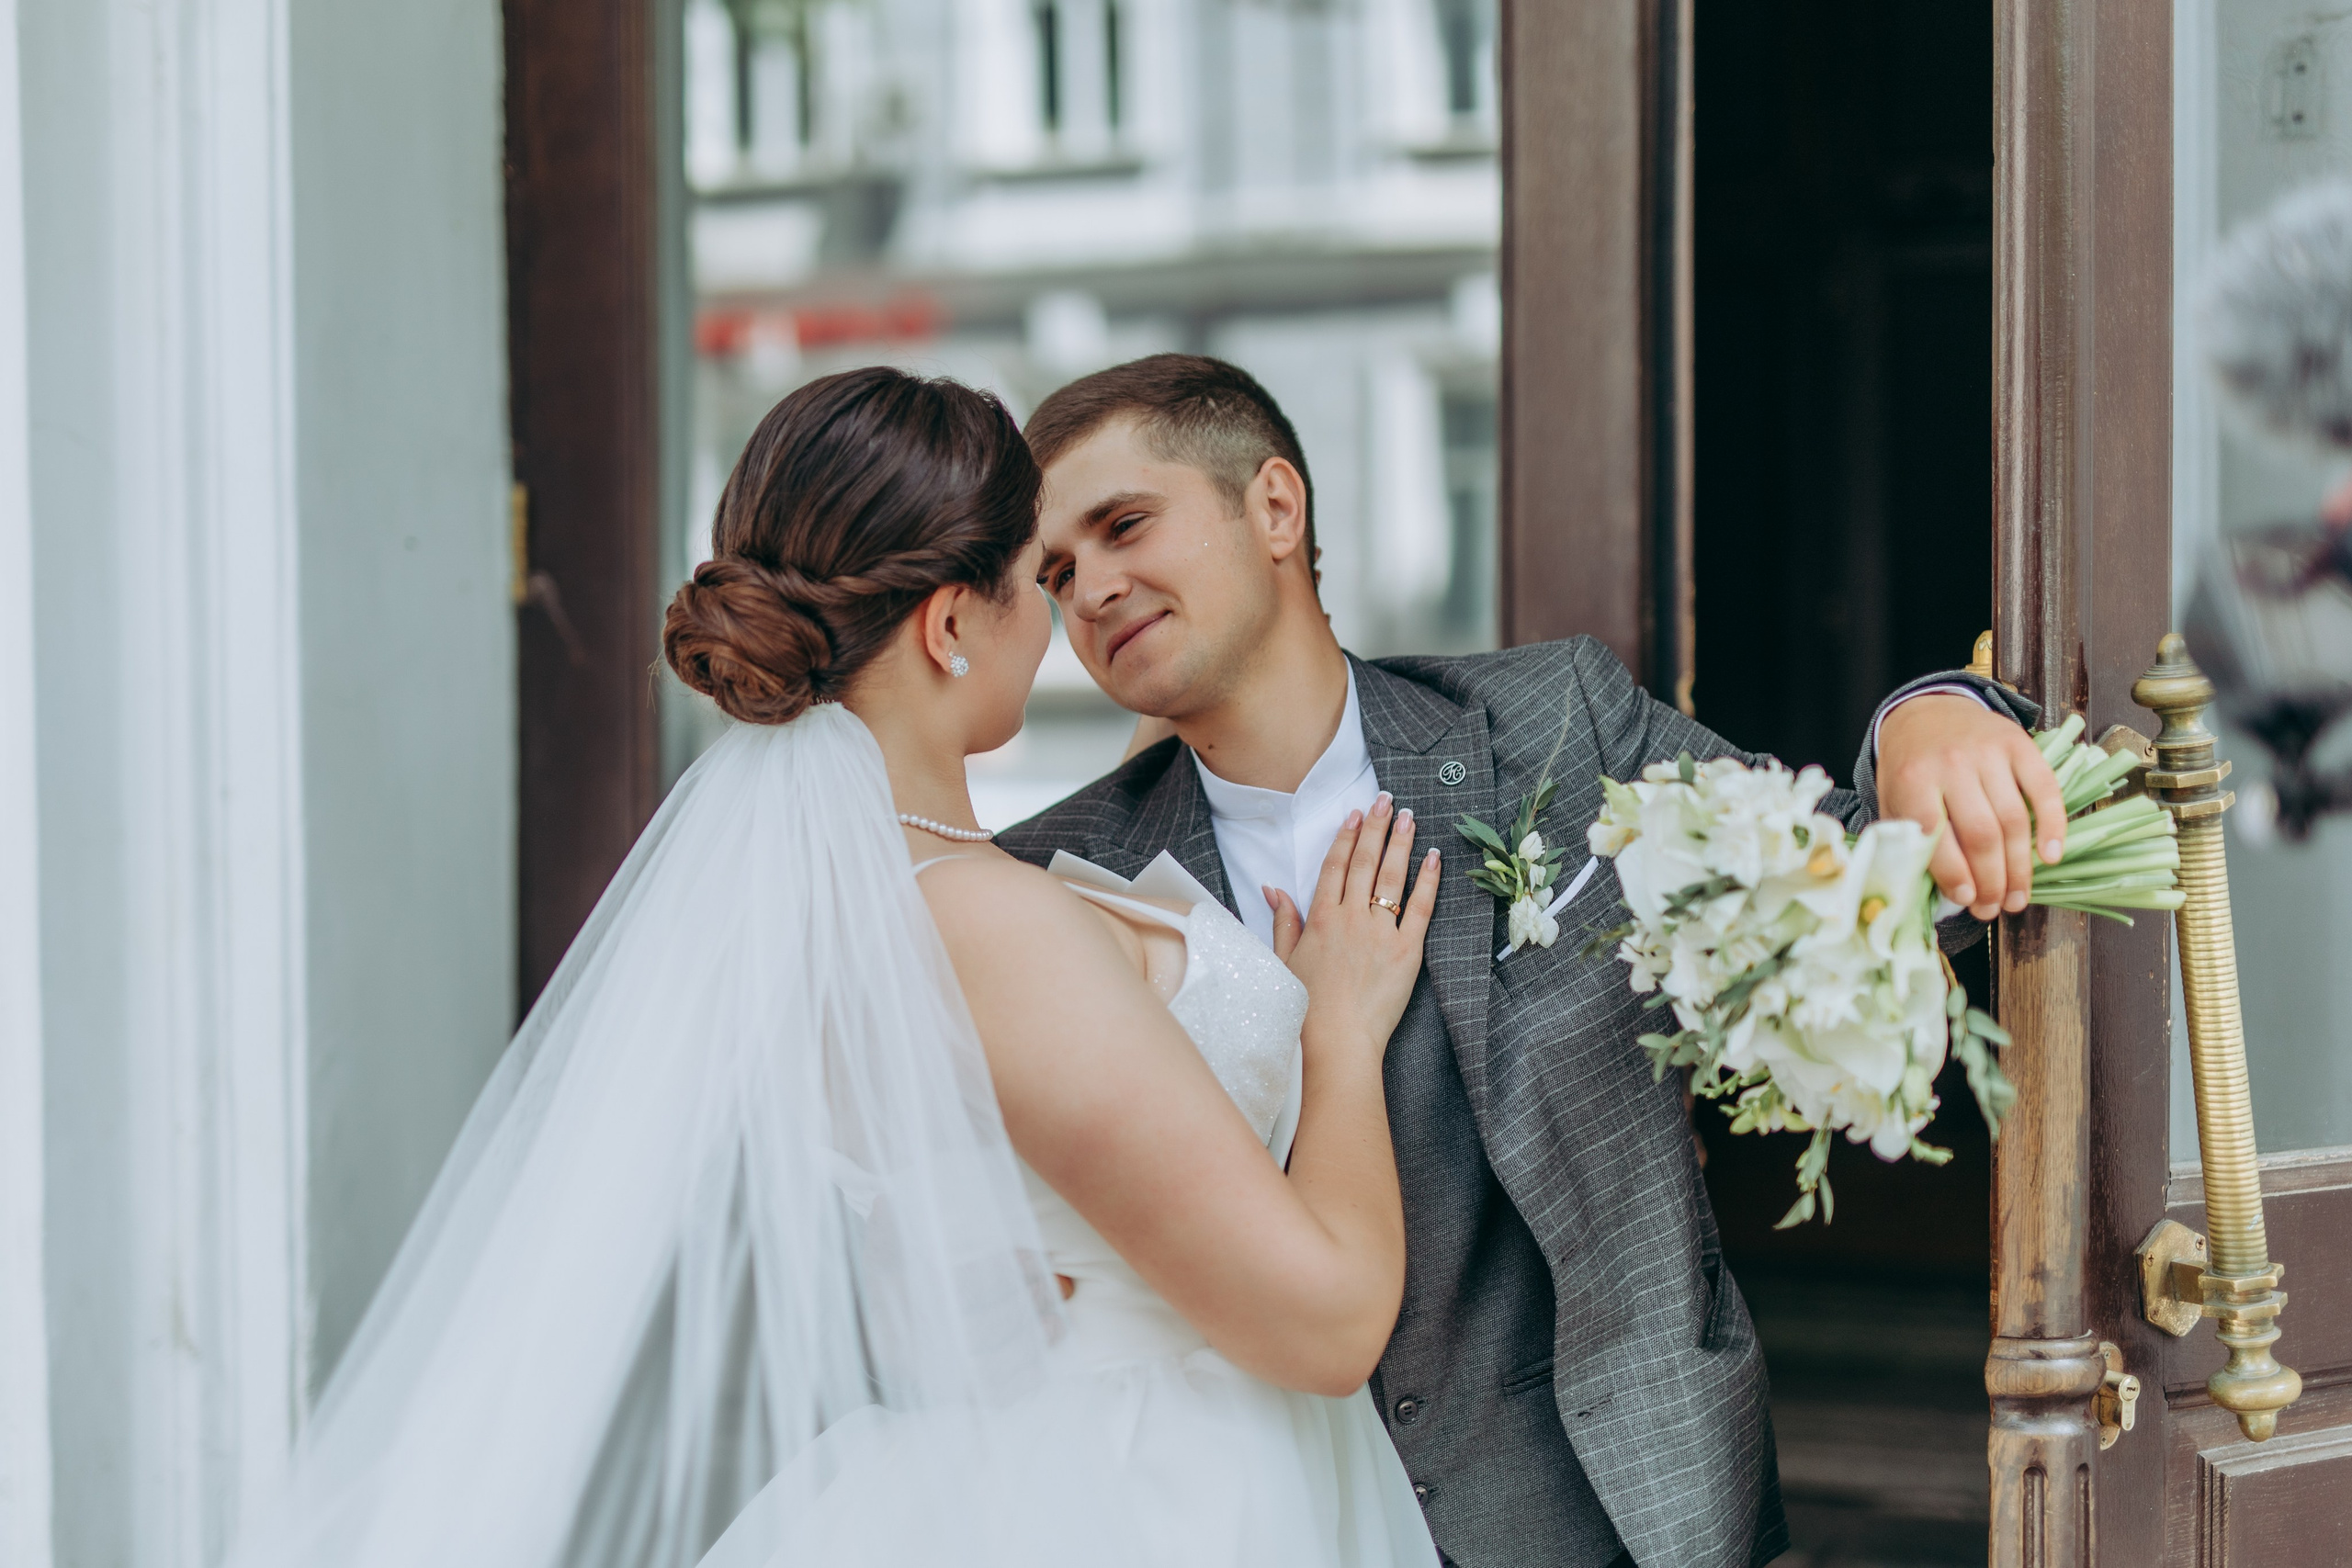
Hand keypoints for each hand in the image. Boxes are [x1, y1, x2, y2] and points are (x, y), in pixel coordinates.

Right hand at [1265, 793, 1440, 1058]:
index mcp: (1320, 919)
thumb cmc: (1306, 1010)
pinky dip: (1428, 881)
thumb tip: (1273, 889)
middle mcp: (1350, 918)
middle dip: (1376, 827)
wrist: (1335, 1043)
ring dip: (1401, 843)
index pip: (1335, 866)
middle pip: (1365, 862)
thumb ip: (1283, 922)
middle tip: (1386, 800)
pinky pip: (1420, 908)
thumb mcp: (1283, 961)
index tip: (1356, 814)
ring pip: (1391, 877)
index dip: (1346, 837)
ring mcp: (1380, 933)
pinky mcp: (1407, 952)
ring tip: (1409, 817)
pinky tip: (1434, 857)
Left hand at [1877, 694, 2066, 921]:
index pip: (1936, 835)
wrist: (1928, 712)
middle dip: (1991, 880)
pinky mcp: (2019, 744)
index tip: (1967, 901)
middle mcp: (1951, 763)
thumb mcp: (1894, 799)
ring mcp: (1988, 752)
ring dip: (2020, 867)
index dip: (1954, 874)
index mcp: (1912, 779)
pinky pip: (2044, 789)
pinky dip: (2053, 825)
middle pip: (1981, 834)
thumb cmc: (1910, 768)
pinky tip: (2052, 857)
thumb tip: (1944, 893)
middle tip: (1996, 908)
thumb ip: (1912, 838)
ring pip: (2013, 820)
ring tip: (2018, 897)